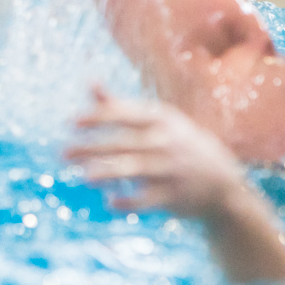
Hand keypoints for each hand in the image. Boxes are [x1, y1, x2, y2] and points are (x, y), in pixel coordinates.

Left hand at [64, 86, 246, 218]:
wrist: (222, 180)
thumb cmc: (177, 142)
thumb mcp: (155, 120)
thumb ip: (118, 105)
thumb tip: (89, 82)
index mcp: (159, 118)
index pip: (124, 115)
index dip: (98, 118)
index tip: (71, 122)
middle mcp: (166, 141)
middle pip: (124, 143)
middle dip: (92, 148)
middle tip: (62, 153)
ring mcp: (172, 169)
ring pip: (136, 170)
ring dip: (108, 174)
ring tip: (83, 177)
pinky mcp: (175, 196)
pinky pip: (150, 200)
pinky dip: (131, 201)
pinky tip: (109, 203)